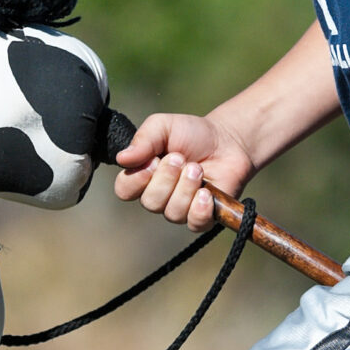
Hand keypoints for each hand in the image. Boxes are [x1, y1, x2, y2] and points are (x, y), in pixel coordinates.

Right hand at [115, 111, 255, 232]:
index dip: (137, 180)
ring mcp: (180, 208)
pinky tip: (207, 193)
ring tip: (198, 168)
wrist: (228, 141)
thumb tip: (122, 158)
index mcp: (143, 176)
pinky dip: (200, 208)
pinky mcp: (203, 217)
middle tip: (182, 158)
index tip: (153, 161)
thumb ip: (143, 139)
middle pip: (150, 202)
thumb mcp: (164, 126)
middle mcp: (158, 196)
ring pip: (173, 212)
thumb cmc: (192, 134)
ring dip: (187, 187)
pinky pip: (194, 223)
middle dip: (167, 178)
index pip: (125, 190)